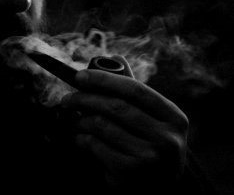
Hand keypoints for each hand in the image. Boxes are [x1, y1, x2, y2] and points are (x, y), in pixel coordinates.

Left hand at [61, 56, 188, 188]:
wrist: (161, 194)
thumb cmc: (152, 148)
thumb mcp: (156, 122)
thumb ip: (136, 95)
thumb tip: (114, 60)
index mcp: (174, 117)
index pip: (135, 89)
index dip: (104, 80)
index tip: (80, 76)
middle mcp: (166, 138)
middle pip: (115, 107)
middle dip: (84, 98)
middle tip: (67, 99)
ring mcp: (150, 158)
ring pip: (102, 126)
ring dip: (81, 120)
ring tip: (74, 119)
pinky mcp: (131, 174)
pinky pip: (96, 146)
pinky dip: (83, 140)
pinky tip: (81, 139)